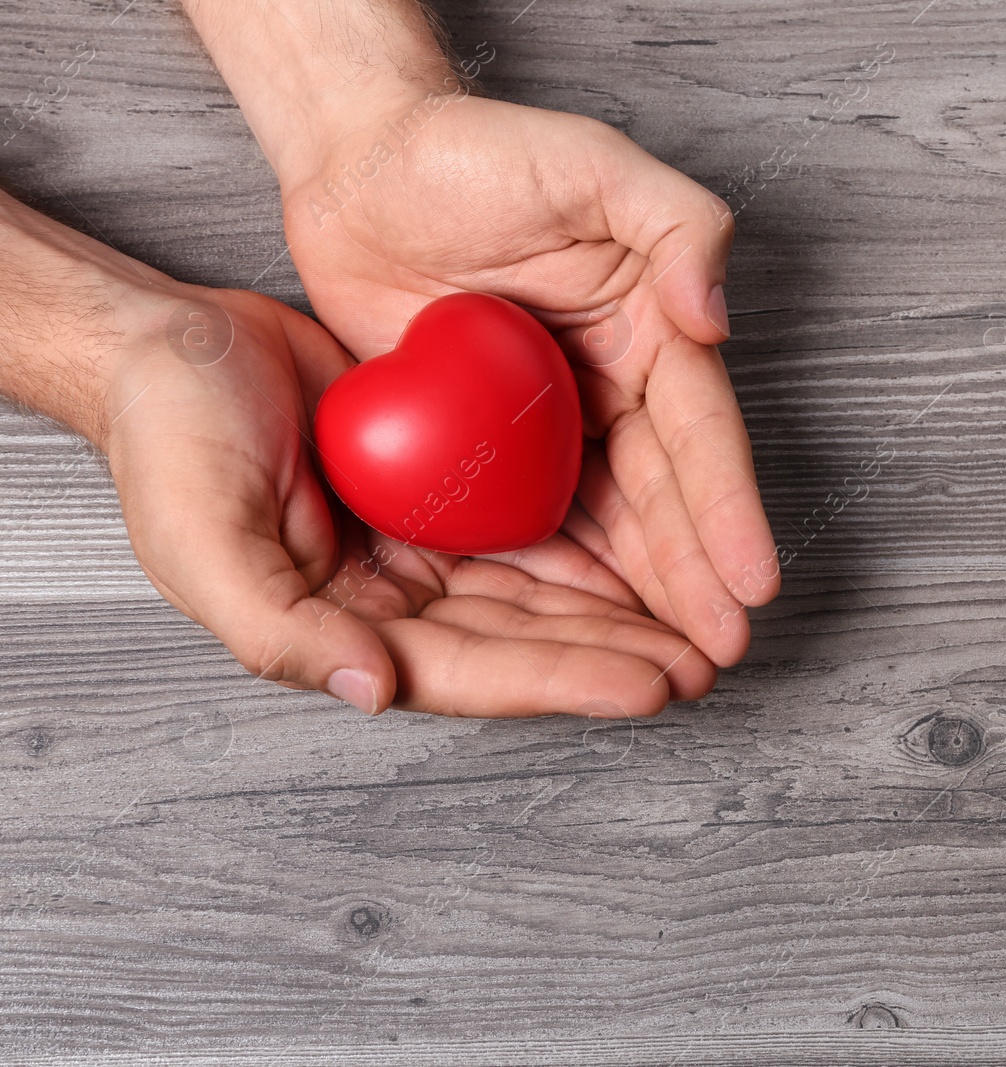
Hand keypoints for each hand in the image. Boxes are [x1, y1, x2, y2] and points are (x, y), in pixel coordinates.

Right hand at [106, 284, 715, 716]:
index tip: (649, 684)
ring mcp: (420, 544)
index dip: (563, 680)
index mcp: (344, 629)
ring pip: (539, 590)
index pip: (473, 669)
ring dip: (618, 612)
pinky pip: (527, 524)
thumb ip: (284, 631)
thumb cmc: (167, 442)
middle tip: (704, 665)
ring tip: (696, 626)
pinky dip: (588, 544)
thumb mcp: (204, 541)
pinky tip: (646, 554)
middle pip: (525, 640)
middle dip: (614, 657)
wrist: (166, 345)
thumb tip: (375, 690)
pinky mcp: (440, 486)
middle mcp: (393, 599)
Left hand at [277, 94, 779, 667]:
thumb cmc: (478, 152)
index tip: (753, 583)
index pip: (700, 433)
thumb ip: (675, 223)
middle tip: (720, 654)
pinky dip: (565, 584)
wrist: (364, 169)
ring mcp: (553, 429)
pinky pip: (532, 526)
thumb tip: (715, 318)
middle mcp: (616, 389)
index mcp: (655, 330)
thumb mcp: (592, 161)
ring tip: (671, 670)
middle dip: (697, 580)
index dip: (729, 511)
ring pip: (610, 529)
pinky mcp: (489, 453)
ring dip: (643, 601)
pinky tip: (586, 636)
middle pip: (665, 500)